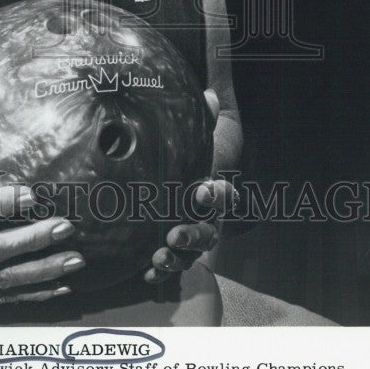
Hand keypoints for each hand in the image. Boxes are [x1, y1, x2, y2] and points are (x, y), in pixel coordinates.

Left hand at [143, 88, 236, 284]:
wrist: (178, 176)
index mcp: (212, 190)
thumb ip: (204, 118)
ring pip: (190, 253)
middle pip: (208, 232)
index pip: (223, 195)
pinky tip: (146, 275)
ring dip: (176, 258)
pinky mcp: (171, 248)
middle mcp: (205, 217)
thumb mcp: (198, 136)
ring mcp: (190, 235)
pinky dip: (160, 273)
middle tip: (174, 233)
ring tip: (159, 257)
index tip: (203, 189)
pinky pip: (170, 266)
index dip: (217, 194)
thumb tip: (207, 93)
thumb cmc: (190, 155)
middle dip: (193, 234)